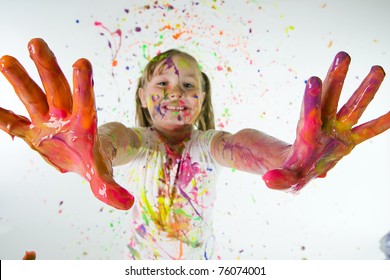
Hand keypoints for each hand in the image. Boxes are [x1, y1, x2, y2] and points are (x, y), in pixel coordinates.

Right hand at [0, 38, 133, 209]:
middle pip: (55, 89)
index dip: (84, 85)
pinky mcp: (30, 131)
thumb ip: (110, 186)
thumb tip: (125, 202)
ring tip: (6, 60)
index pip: (86, 102)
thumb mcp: (101, 174)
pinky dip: (0, 116)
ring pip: (32, 97)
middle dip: (47, 68)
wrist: (81, 155)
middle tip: (36, 43)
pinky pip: (12, 122)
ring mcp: (45, 122)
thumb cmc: (93, 158)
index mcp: (84, 124)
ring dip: (19, 80)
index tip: (82, 62)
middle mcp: (64, 116)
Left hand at [263, 51, 389, 190]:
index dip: (310, 100)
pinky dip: (382, 123)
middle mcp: (322, 128)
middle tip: (342, 55)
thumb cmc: (288, 172)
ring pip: (352, 108)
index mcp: (305, 137)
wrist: (296, 169)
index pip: (308, 116)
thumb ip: (279, 179)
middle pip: (329, 100)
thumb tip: (268, 180)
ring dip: (365, 90)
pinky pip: (368, 131)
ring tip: (378, 68)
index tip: (313, 79)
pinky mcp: (348, 141)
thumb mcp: (282, 178)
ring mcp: (337, 132)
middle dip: (336, 79)